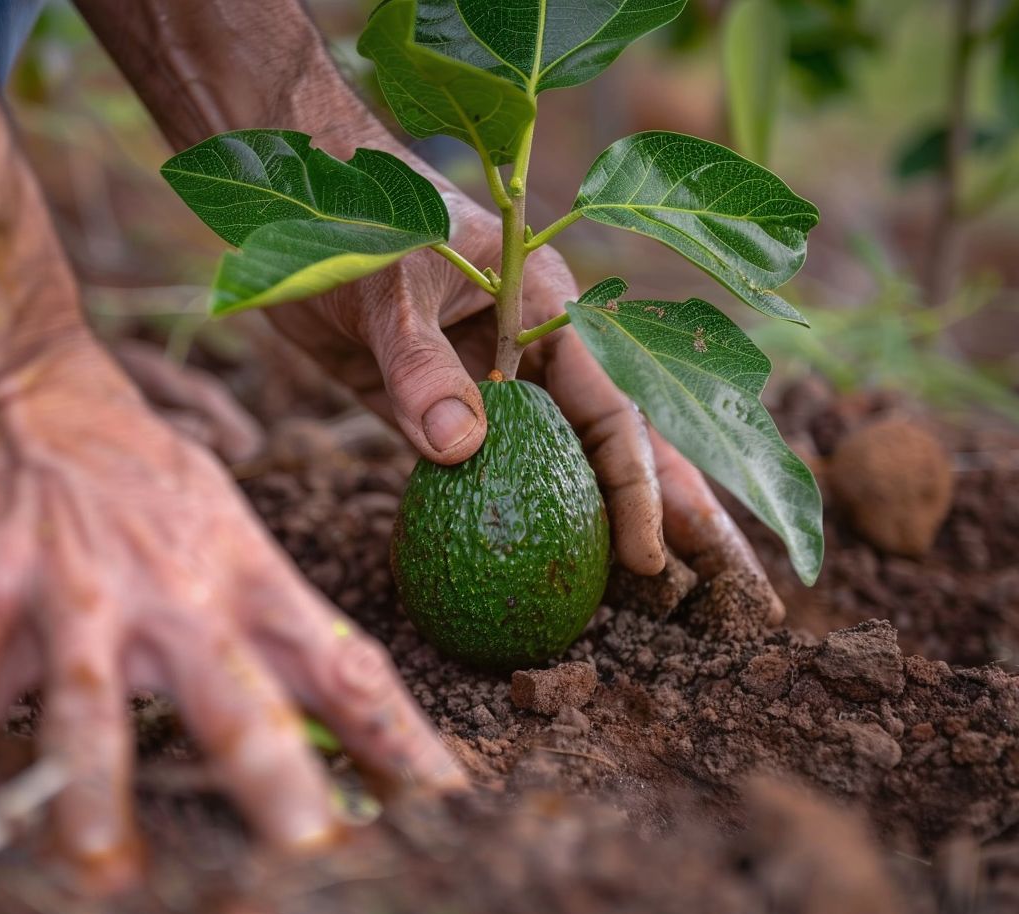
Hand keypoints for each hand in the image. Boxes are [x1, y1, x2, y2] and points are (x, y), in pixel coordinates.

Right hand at [0, 335, 462, 887]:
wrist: (23, 396)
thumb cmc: (139, 474)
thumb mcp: (227, 525)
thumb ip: (269, 619)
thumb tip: (333, 711)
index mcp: (248, 575)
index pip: (342, 665)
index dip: (398, 737)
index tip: (443, 800)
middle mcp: (176, 593)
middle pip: (239, 702)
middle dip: (277, 786)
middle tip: (312, 856)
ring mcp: (80, 596)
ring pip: (93, 711)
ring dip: (97, 799)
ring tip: (108, 876)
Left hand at [266, 191, 781, 618]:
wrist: (295, 208)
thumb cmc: (354, 224)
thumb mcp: (388, 288)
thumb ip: (421, 365)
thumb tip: (461, 450)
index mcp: (547, 311)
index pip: (612, 412)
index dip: (638, 489)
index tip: (646, 560)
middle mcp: (533, 355)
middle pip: (617, 446)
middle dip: (673, 512)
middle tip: (723, 587)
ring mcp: (490, 387)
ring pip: (561, 466)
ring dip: (600, 528)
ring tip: (650, 599)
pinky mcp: (438, 410)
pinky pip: (485, 474)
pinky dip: (515, 518)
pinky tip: (538, 570)